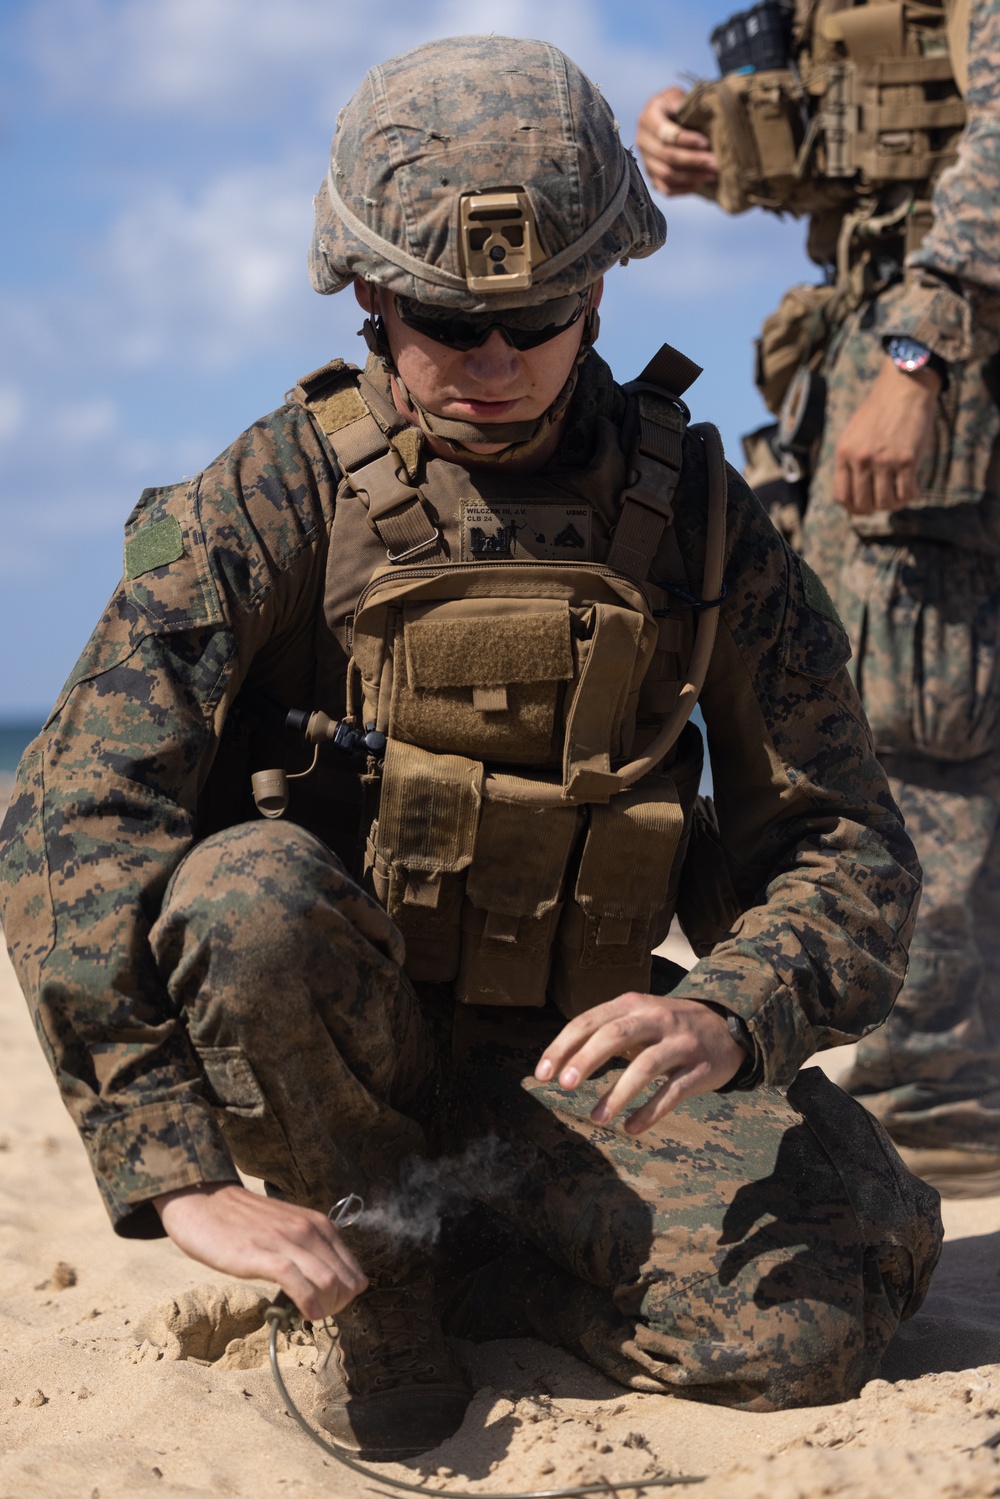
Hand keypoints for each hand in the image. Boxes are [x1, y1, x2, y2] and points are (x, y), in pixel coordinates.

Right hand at [153, 1182, 367, 1320]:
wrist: (206, 1202)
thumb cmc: (245, 1220)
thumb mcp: (288, 1228)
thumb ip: (309, 1248)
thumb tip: (327, 1283)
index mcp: (319, 1224)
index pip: (353, 1270)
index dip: (346, 1296)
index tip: (327, 1305)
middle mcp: (310, 1230)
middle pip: (346, 1281)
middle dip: (338, 1306)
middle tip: (318, 1314)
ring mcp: (288, 1241)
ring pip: (329, 1283)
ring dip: (325, 1309)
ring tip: (309, 1315)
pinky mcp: (264, 1255)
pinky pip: (299, 1284)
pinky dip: (308, 1304)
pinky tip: (303, 1314)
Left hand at [534, 993, 744, 1134]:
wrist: (728, 1026)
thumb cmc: (669, 1026)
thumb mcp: (638, 1015)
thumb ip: (605, 1030)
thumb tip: (561, 1062)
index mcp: (633, 1004)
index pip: (590, 1020)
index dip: (563, 1046)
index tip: (541, 1074)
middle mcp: (656, 1018)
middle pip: (615, 1034)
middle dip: (587, 1059)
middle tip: (565, 1086)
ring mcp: (681, 1043)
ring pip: (646, 1065)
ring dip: (618, 1093)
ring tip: (596, 1118)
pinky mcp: (701, 1068)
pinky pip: (674, 1091)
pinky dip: (651, 1111)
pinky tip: (632, 1128)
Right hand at [636, 87, 716, 195]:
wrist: (667, 116)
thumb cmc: (676, 105)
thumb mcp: (678, 96)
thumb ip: (685, 103)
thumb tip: (701, 113)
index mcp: (647, 118)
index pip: (664, 134)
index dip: (685, 140)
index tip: (705, 142)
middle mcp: (642, 140)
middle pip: (666, 156)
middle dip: (693, 161)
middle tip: (715, 163)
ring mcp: (645, 160)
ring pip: (666, 175)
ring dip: (691, 177)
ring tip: (713, 174)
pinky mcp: (652, 175)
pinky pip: (666, 188)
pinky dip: (684, 189)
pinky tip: (700, 183)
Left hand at [833, 357, 940, 514]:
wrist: (904, 388)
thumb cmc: (880, 412)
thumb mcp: (854, 435)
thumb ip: (851, 462)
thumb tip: (853, 497)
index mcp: (843, 453)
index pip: (842, 497)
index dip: (854, 508)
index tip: (865, 506)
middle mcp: (860, 459)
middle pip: (863, 504)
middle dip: (875, 508)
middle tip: (886, 500)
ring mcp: (883, 460)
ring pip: (885, 503)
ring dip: (895, 503)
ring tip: (900, 493)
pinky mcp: (906, 459)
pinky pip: (906, 493)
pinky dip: (911, 495)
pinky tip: (914, 487)